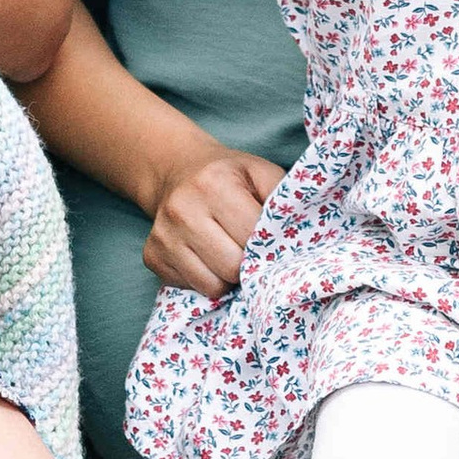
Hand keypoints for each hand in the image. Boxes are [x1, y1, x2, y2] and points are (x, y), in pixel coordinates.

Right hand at [143, 148, 282, 298]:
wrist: (177, 169)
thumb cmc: (229, 176)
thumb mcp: (261, 173)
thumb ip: (284, 202)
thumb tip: (306, 241)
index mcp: (213, 183)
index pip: (252, 237)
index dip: (267, 244)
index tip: (269, 240)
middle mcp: (182, 209)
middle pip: (232, 266)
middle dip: (248, 264)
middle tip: (250, 250)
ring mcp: (163, 236)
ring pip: (212, 286)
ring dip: (228, 277)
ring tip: (229, 253)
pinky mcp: (151, 256)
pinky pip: (192, 288)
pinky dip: (206, 279)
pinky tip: (207, 256)